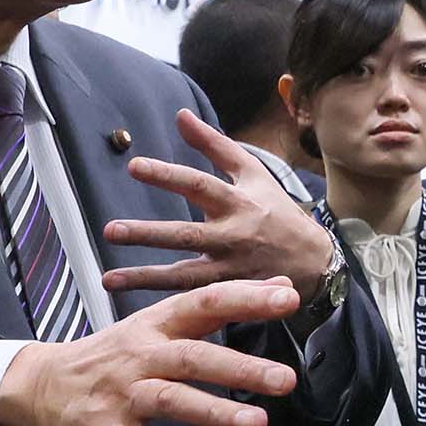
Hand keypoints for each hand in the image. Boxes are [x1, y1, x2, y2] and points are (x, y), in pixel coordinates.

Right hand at [0, 277, 300, 425]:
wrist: (43, 386)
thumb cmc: (116, 353)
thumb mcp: (161, 322)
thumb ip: (220, 307)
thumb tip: (281, 288)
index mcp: (157, 325)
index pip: (204, 304)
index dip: (245, 300)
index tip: (287, 299)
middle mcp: (141, 356)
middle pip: (193, 357)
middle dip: (240, 367)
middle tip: (285, 379)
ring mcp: (121, 395)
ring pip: (170, 400)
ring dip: (214, 412)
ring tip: (256, 424)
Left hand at [101, 109, 336, 296]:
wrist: (316, 262)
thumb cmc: (276, 211)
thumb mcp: (253, 173)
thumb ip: (214, 145)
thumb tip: (181, 115)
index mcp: (238, 201)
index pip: (199, 184)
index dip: (167, 175)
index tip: (134, 166)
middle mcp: (234, 234)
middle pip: (187, 234)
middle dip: (148, 233)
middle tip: (111, 230)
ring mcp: (232, 268)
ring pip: (185, 275)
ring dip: (146, 278)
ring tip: (109, 279)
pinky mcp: (232, 294)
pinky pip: (195, 298)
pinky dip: (166, 302)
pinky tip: (138, 309)